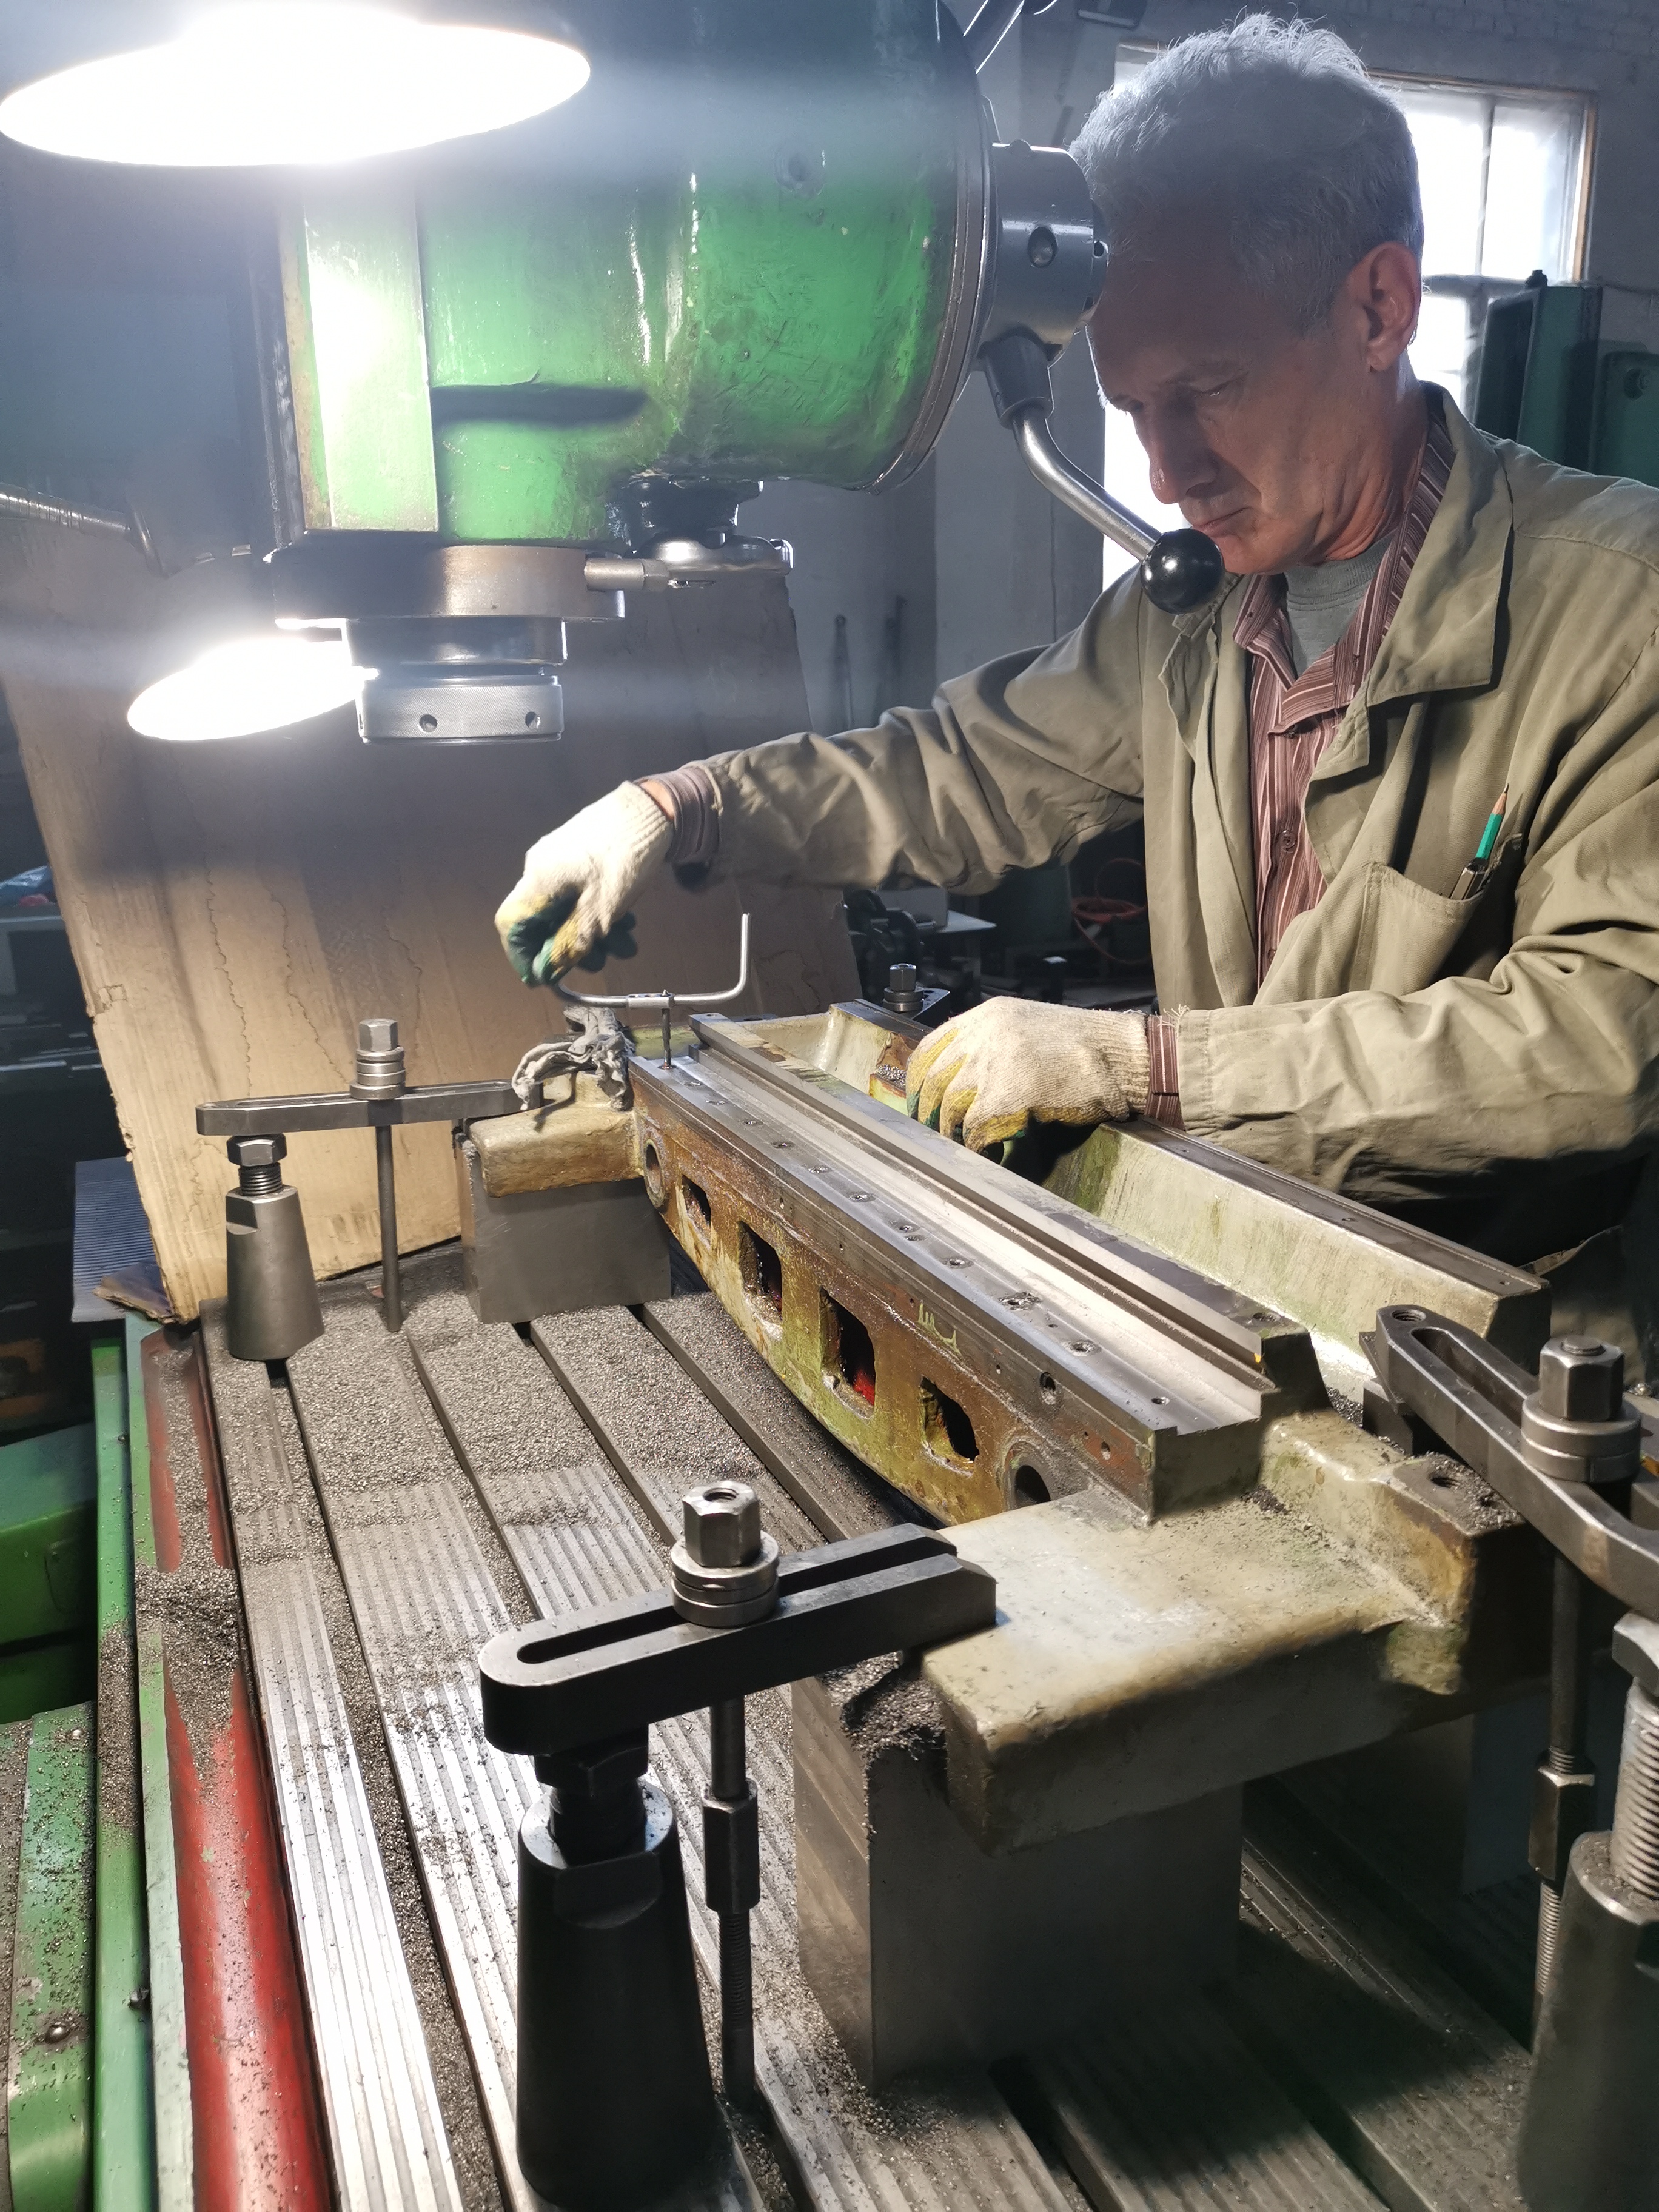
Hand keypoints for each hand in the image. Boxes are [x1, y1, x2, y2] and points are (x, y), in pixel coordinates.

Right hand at [495, 783, 672, 984]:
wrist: (653, 810)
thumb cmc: (625, 858)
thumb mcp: (601, 912)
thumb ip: (570, 944)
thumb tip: (544, 972)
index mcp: (539, 880)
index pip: (510, 926)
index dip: (522, 956)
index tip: (543, 977)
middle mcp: (540, 868)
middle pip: (541, 921)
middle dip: (570, 947)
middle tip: (601, 962)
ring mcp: (558, 861)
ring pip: (564, 910)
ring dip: (592, 934)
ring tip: (625, 944)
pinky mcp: (576, 857)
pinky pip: (577, 894)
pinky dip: (596, 913)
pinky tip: (625, 922)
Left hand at [905, 997, 1149, 1151]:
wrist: (1123, 1056)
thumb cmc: (1087, 1045)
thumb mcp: (1031, 1027)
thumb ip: (996, 1042)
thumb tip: (966, 1074)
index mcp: (989, 1016)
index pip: (931, 1046)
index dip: (918, 1079)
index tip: (917, 1100)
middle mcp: (985, 1035)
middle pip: (933, 1077)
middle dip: (926, 1110)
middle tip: (931, 1131)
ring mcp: (994, 1064)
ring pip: (949, 1106)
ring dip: (950, 1132)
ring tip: (960, 1145)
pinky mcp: (1007, 1095)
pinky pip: (973, 1129)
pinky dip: (973, 1145)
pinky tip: (985, 1152)